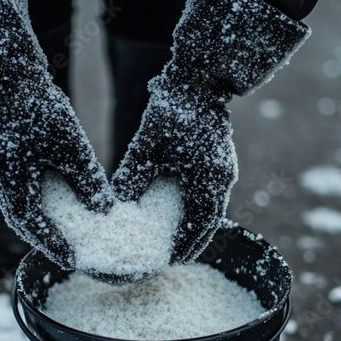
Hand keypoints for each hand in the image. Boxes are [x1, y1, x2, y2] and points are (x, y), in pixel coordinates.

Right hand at [0, 85, 111, 267]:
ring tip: (62, 231)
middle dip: (44, 237)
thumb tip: (104, 209)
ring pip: (17, 203)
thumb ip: (86, 178)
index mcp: (9, 181)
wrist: (5, 71)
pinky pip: (15, 187)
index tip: (72, 259)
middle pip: (21, 219)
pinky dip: (33, 199)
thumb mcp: (70, 144)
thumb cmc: (37, 104)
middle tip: (68, 252)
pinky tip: (52, 198)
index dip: (52, 244)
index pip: (31, 225)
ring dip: (38, 218)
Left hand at [111, 81, 236, 263]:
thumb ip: (133, 174)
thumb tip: (117, 202)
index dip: (186, 245)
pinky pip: (212, 195)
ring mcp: (224, 169)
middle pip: (210, 222)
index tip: (171, 260)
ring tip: (179, 242)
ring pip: (212, 209)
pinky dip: (199, 209)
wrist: (199, 80)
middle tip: (175, 259)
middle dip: (194, 242)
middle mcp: (221, 178)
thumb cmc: (173, 108)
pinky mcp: (220, 161)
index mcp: (208, 179)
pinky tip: (183, 213)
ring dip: (197, 227)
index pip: (199, 224)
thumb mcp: (147, 144)